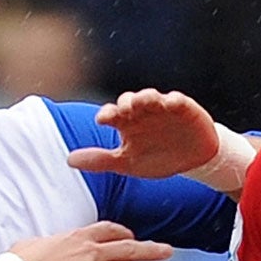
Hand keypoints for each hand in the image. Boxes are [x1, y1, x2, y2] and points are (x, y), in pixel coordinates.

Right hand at [11, 221, 172, 260]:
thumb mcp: (30, 245)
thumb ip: (44, 247)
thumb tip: (37, 249)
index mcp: (74, 236)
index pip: (106, 230)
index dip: (122, 234)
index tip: (130, 237)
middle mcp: (89, 249)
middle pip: (126, 247)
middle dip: (148, 249)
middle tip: (164, 250)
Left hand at [66, 89, 221, 177]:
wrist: (192, 159)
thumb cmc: (157, 157)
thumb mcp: (127, 163)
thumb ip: (100, 160)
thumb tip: (68, 160)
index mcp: (127, 123)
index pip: (112, 114)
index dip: (107, 115)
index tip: (103, 120)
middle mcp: (142, 112)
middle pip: (130, 102)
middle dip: (127, 103)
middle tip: (124, 109)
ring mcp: (162, 108)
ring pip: (151, 97)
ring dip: (147, 97)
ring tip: (144, 100)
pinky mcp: (183, 108)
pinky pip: (178, 101)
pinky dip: (174, 101)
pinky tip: (171, 103)